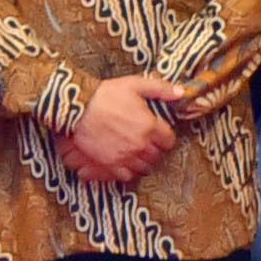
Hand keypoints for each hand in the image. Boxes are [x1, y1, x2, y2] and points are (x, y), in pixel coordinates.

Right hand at [62, 75, 187, 186]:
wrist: (79, 107)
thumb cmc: (106, 94)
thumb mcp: (135, 85)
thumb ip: (161, 89)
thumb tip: (182, 92)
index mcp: (150, 126)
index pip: (169, 141)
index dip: (165, 137)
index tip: (159, 134)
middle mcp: (141, 144)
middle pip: (157, 156)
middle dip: (155, 150)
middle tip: (147, 143)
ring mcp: (126, 156)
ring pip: (144, 168)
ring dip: (143, 161)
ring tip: (137, 153)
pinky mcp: (111, 164)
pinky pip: (127, 176)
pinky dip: (129, 171)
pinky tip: (125, 161)